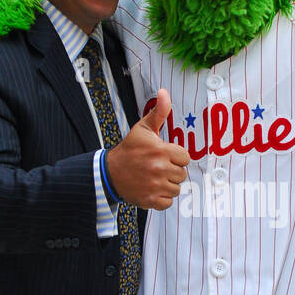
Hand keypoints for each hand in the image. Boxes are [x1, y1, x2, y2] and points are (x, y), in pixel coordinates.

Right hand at [106, 90, 189, 209]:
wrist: (109, 172)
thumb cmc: (129, 150)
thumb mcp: (143, 128)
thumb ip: (158, 112)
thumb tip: (164, 92)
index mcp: (161, 150)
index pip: (185, 158)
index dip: (176, 157)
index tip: (165, 156)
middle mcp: (160, 169)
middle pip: (182, 174)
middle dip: (172, 171)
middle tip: (158, 167)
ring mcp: (155, 186)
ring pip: (176, 188)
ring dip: (168, 184)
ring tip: (155, 177)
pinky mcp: (150, 200)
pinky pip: (168, 202)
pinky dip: (162, 197)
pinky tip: (153, 188)